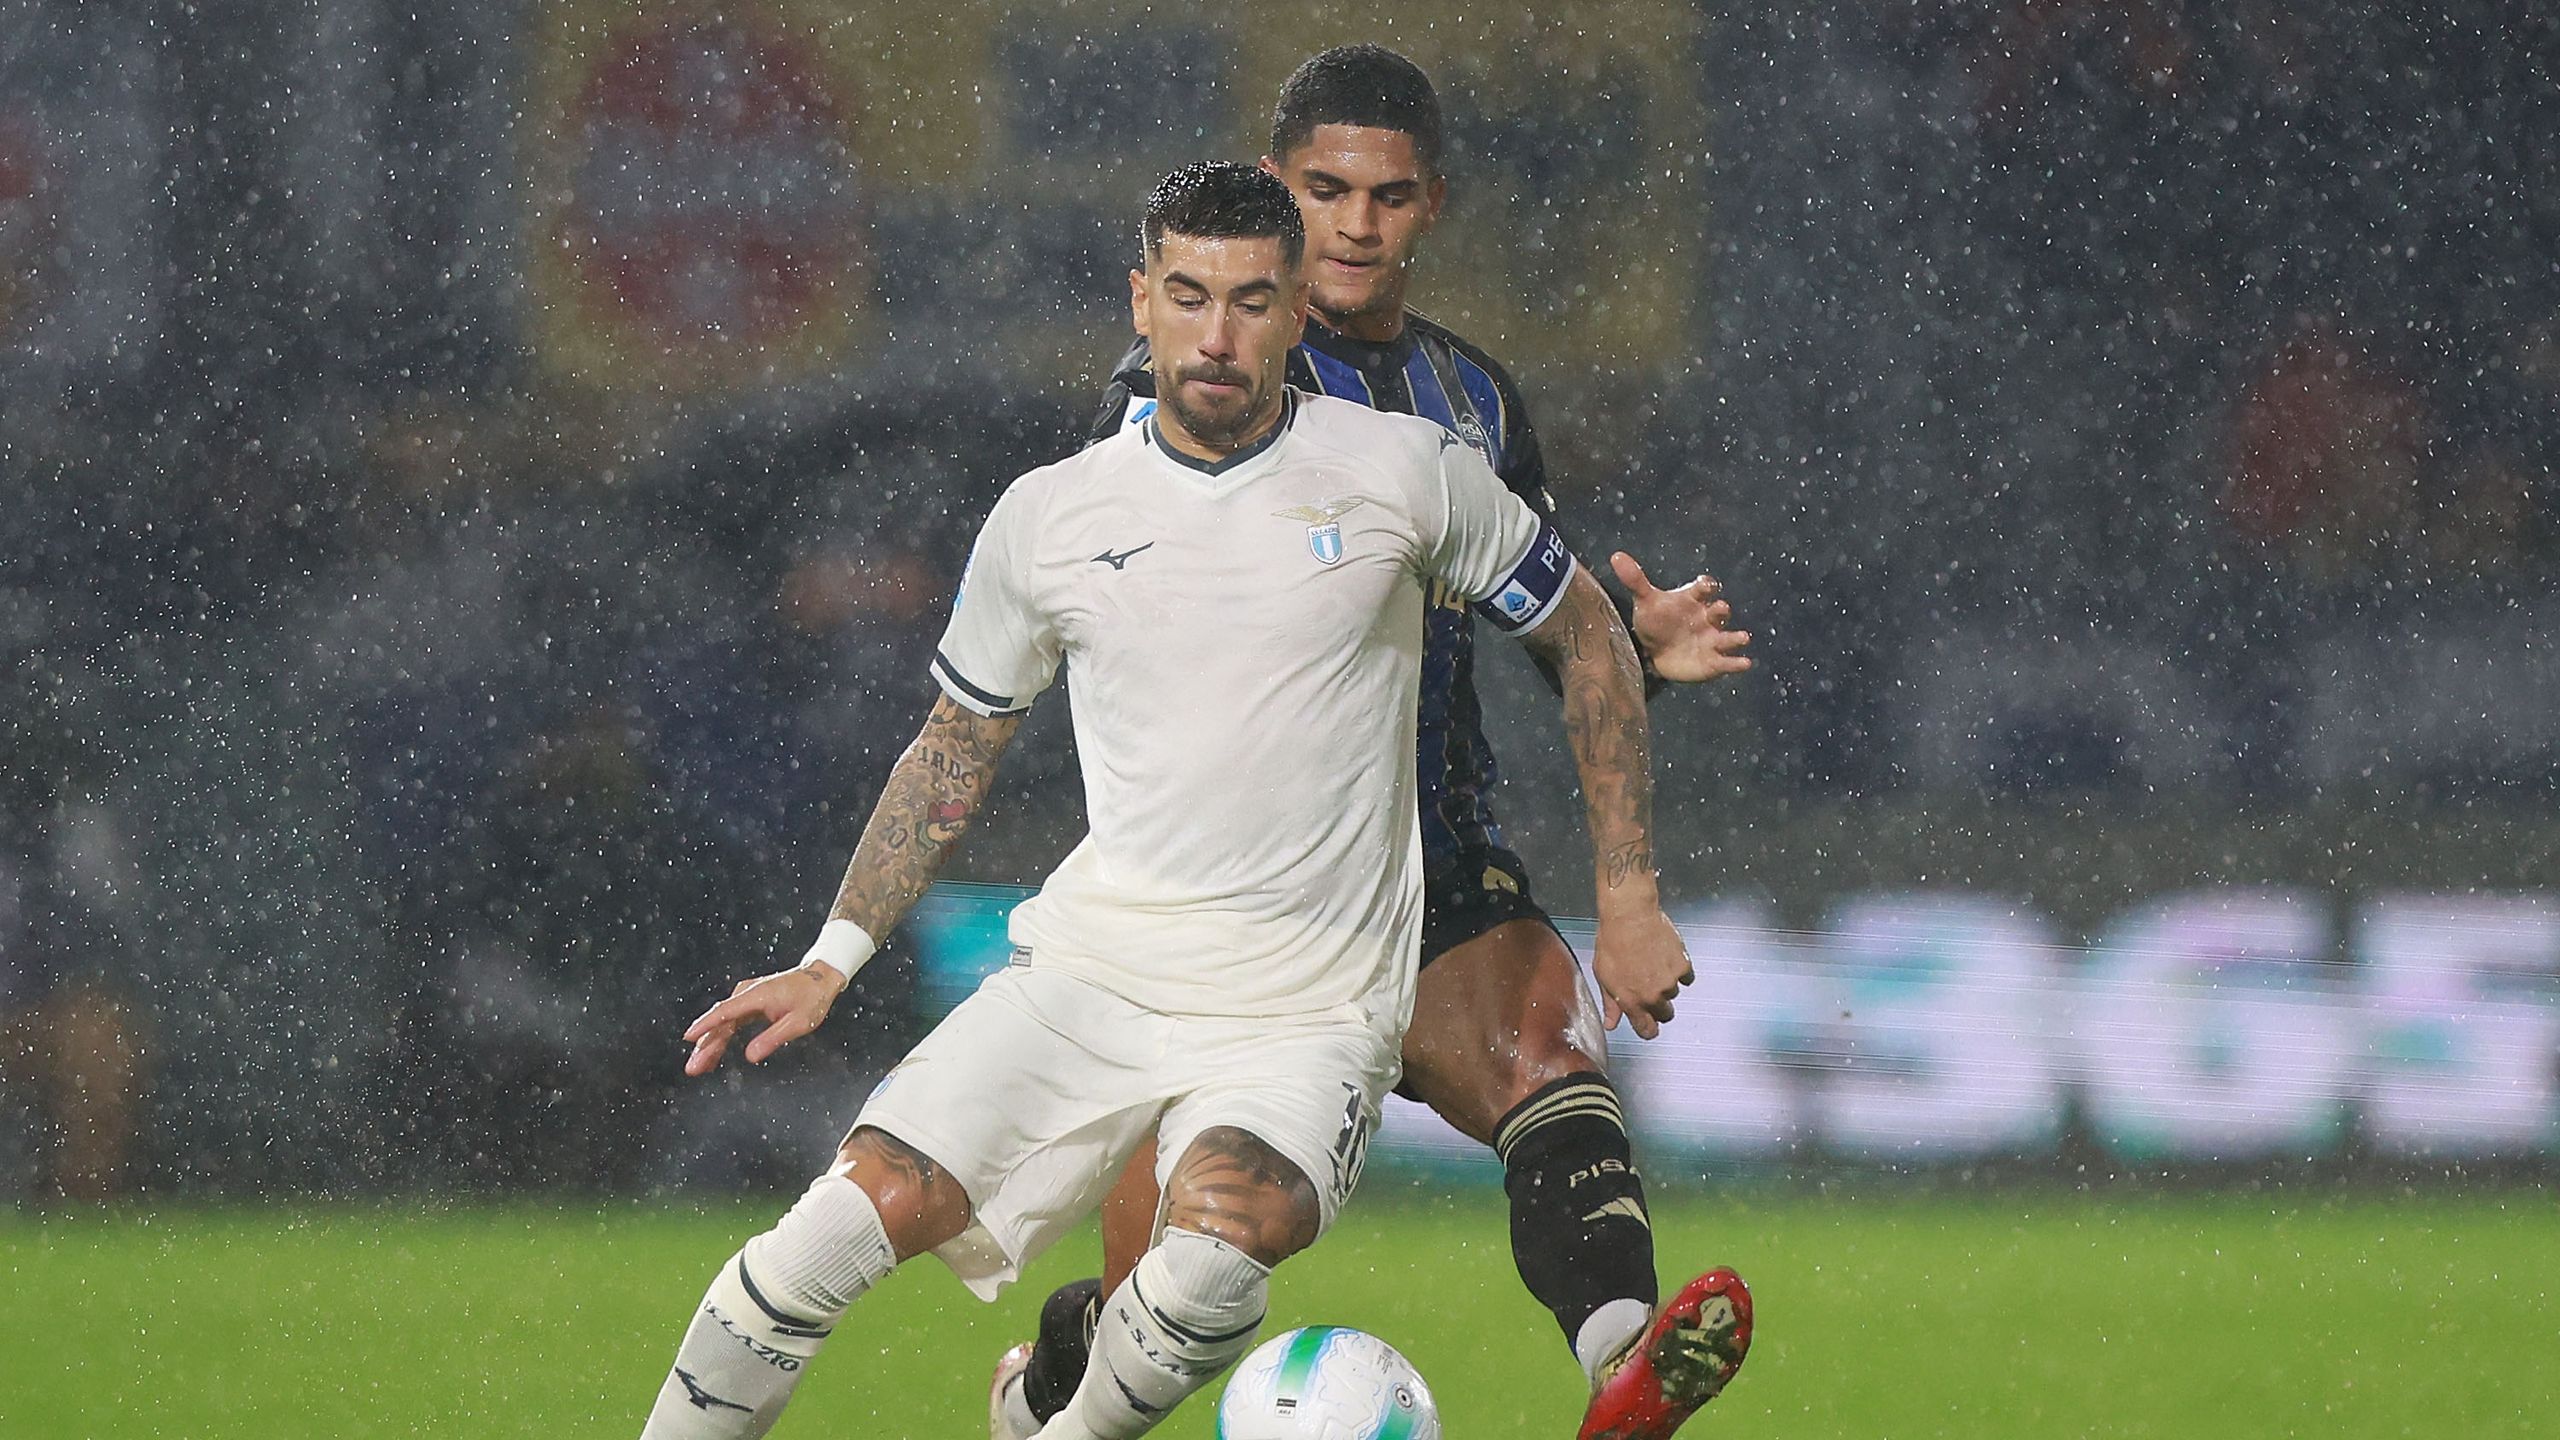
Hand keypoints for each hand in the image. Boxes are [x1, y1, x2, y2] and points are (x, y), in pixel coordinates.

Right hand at [682, 964, 844, 1076]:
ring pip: (723, 1023)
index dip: (705, 1026)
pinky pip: (731, 1021)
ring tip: (699, 1067)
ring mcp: (747, 997)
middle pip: (720, 1021)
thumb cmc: (811, 998)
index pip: (725, 1012)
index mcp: (757, 996)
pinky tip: (714, 1052)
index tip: (688, 1037)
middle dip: (705, 1045)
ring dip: (710, 1044)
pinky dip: (722, 1037)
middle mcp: (747, 994)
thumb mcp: (798, 1023)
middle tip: (693, 1068)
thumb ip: (773, 1038)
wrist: (820, 978)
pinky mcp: (750, 1002)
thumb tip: (750, 1057)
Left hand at [1590, 906, 1693, 1039]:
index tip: (1648, 1025)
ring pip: (1673, 993)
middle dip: (1658, 1006)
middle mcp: (1653, 996)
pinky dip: (1679, 971)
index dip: (1648, 1030)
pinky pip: (1686, 978)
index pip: (1647, 1031)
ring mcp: (1670, 982)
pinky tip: (1666, 958)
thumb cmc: (1612, 942)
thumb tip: (1611, 1024)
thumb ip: (1611, 1003)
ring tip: (1652, 963)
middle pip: (1665, 1014)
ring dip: (1666, 984)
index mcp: (1631, 1001)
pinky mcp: (1683, 966)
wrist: (1630, 916)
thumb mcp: (1604, 975)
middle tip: (1649, 986)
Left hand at [1612, 552, 1752, 683]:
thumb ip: (1635, 580)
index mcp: (1693, 600)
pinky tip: (1745, 664)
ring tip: (1743, 637)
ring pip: (1728, 637)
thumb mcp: (1646, 601)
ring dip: (1736, 637)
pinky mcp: (1714, 661)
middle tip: (1721, 608)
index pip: (1702, 589)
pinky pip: (1728, 661)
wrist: (1656, 652)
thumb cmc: (1656, 621)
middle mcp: (1707, 618)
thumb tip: (1616, 557)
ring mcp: (1712, 639)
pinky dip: (1736, 663)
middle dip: (1721, 610)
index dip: (1705, 586)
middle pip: (1718, 611)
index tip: (1706, 585)